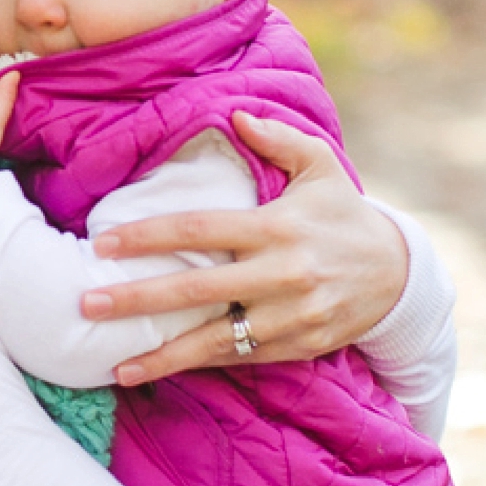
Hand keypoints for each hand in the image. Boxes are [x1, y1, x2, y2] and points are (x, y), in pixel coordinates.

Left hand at [81, 111, 409, 387]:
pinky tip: (162, 371)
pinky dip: (201, 366)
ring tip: (116, 364)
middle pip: (197, 289)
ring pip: (217, 340)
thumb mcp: (321, 165)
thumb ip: (276, 138)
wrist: (399, 274)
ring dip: (163, 355)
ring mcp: (292, 317)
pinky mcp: (300, 347)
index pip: (200, 230)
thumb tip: (233, 114)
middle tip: (86, 306)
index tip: (103, 244)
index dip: (148, 237)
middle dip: (138, 300)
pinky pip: (241, 359)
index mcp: (278, 226)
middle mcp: (283, 274)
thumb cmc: (344, 213)